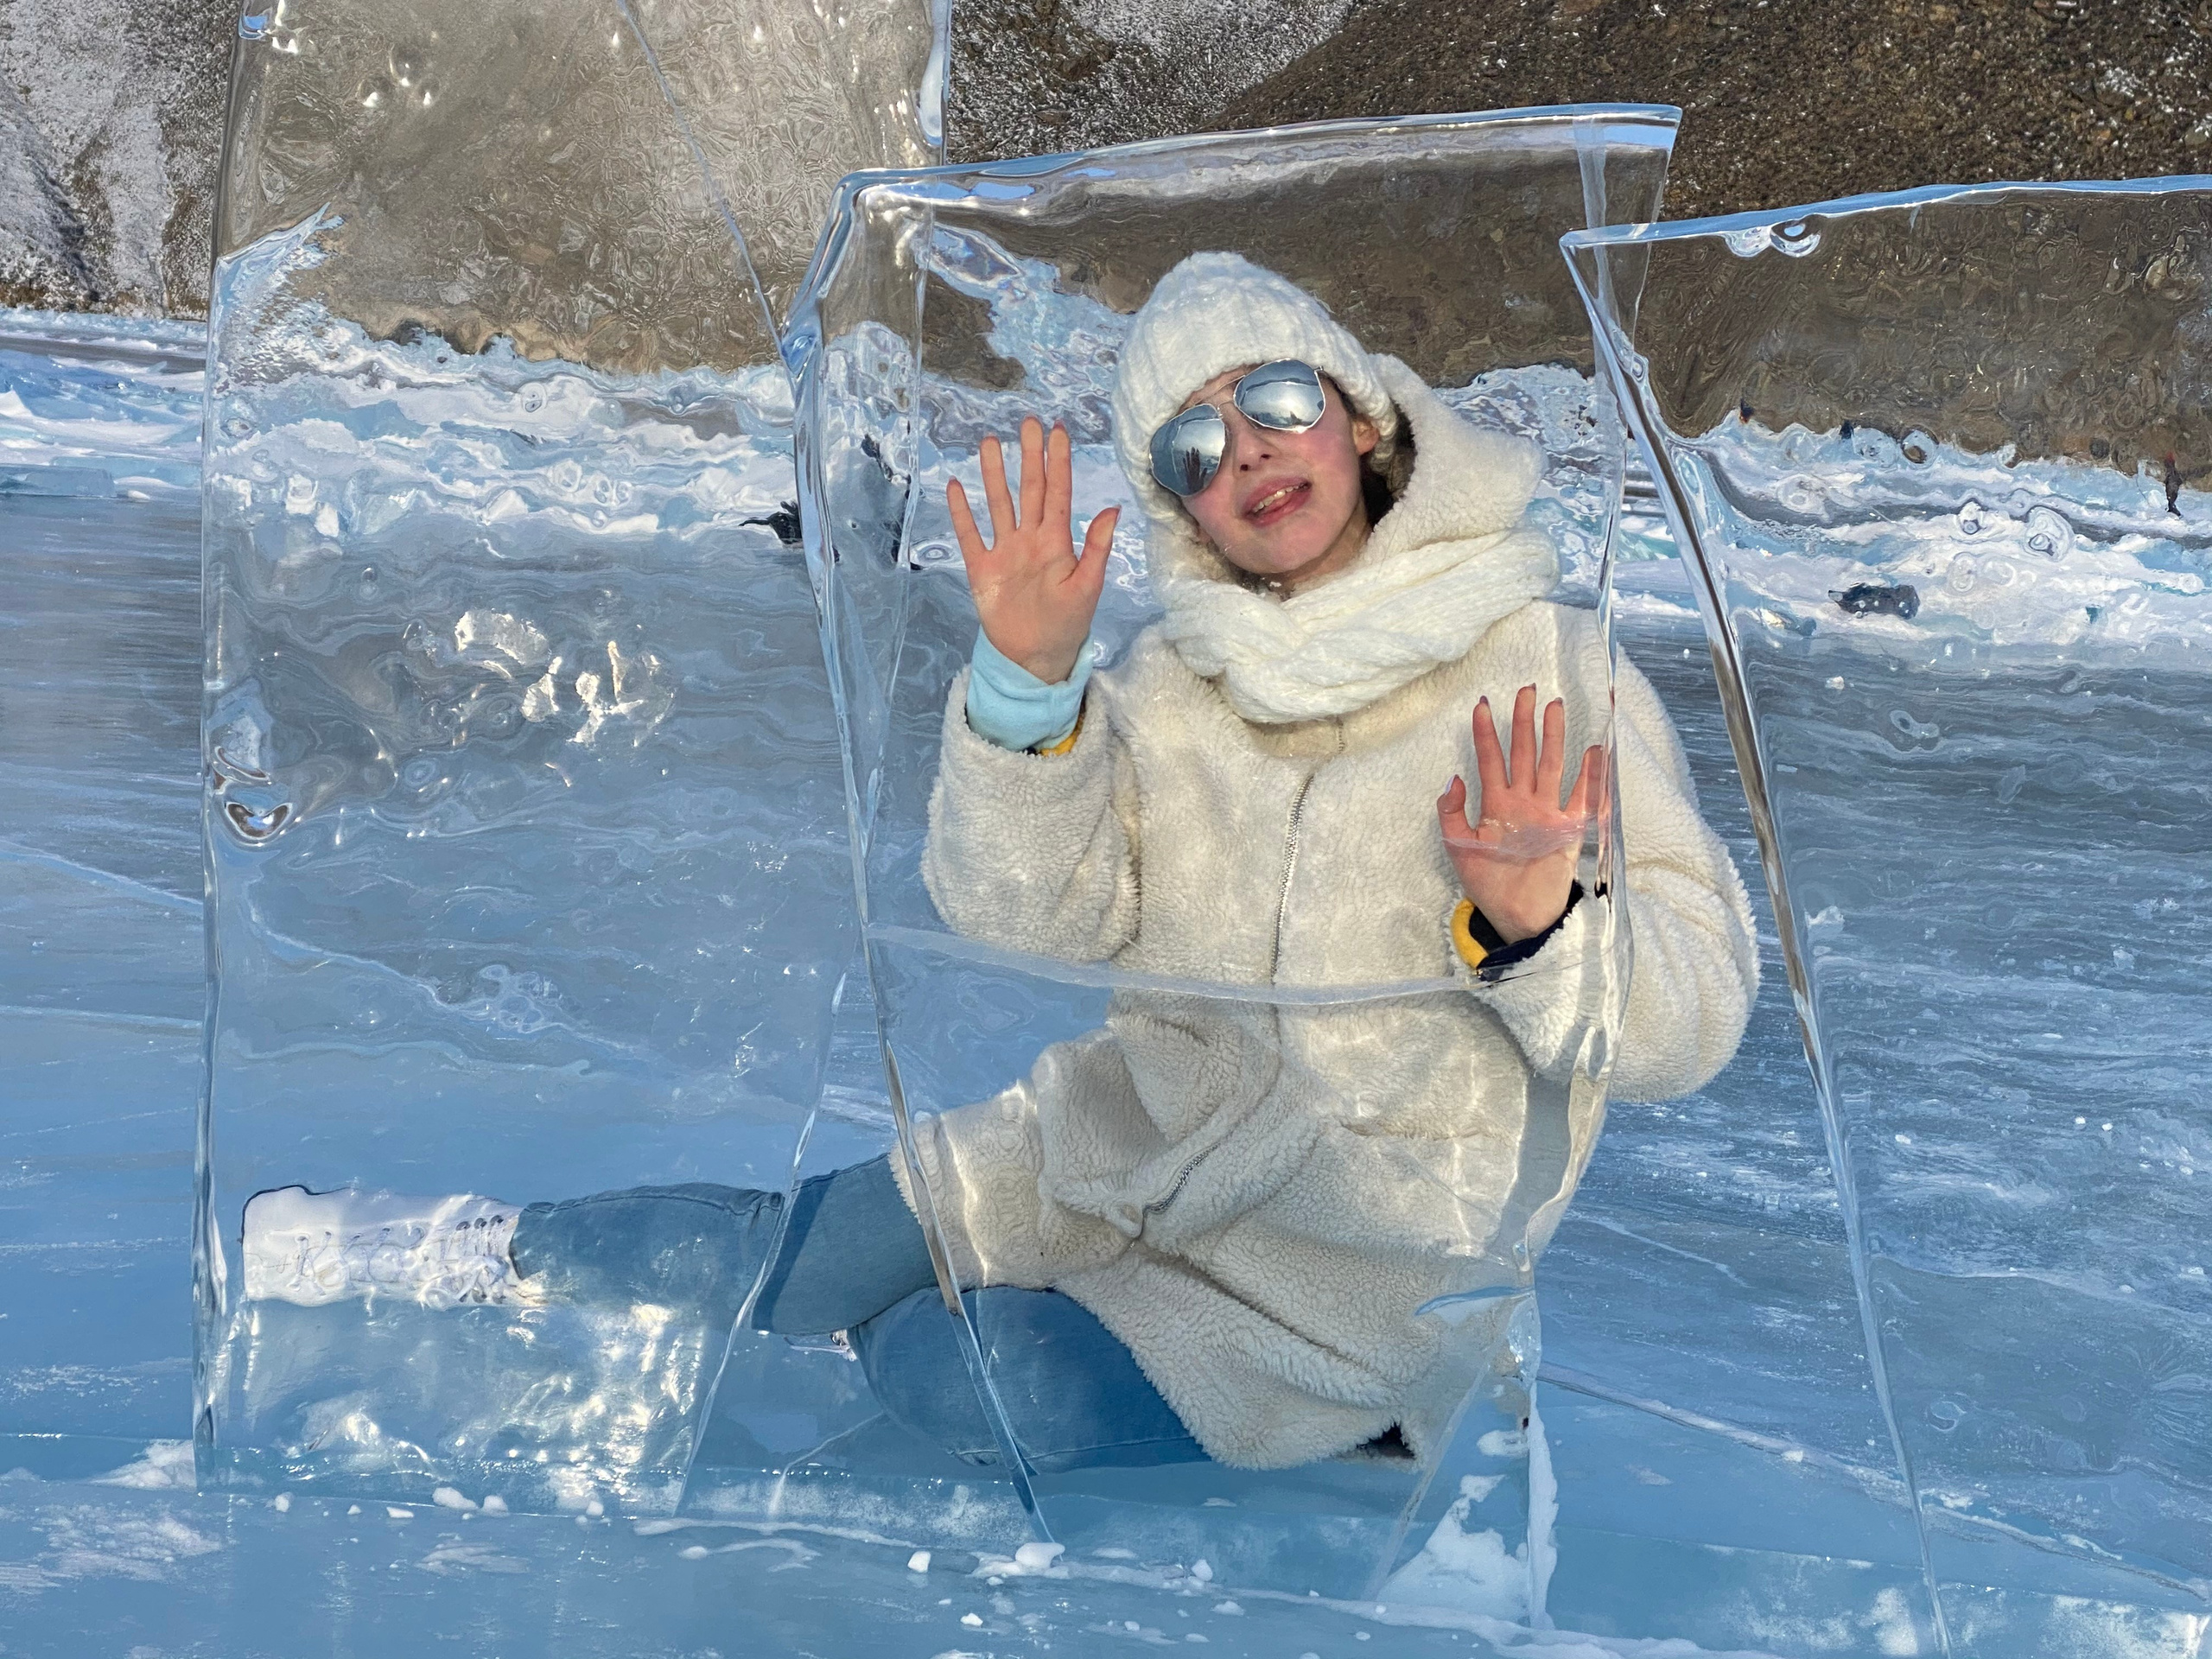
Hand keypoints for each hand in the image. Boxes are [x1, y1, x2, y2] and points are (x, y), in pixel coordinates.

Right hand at [947, 416, 1118, 684]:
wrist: (1036, 658)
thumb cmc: (1068, 624)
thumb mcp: (1088, 587)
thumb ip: (1097, 548)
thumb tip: (1114, 508)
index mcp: (1057, 542)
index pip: (1058, 493)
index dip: (1058, 462)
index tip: (1058, 432)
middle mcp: (1030, 539)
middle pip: (1029, 490)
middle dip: (1029, 456)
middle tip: (1028, 422)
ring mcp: (1004, 552)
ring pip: (999, 504)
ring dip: (993, 475)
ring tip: (989, 442)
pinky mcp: (982, 569)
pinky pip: (970, 535)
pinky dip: (961, 512)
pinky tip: (955, 486)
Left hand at [1436, 685, 1607, 943]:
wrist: (1518, 917)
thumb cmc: (1487, 884)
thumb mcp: (1458, 849)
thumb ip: (1451, 814)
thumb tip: (1453, 778)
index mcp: (1495, 805)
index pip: (1489, 759)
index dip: (1485, 732)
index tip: (1482, 704)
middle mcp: (1522, 802)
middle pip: (1524, 752)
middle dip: (1524, 722)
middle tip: (1526, 689)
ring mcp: (1547, 813)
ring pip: (1551, 765)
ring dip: (1553, 737)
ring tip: (1554, 706)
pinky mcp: (1568, 829)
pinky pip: (1582, 798)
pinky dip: (1591, 775)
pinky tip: (1595, 751)